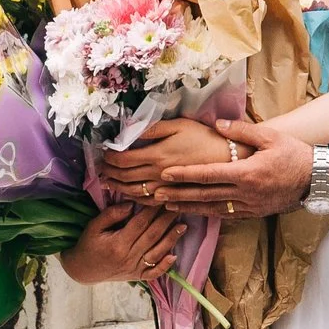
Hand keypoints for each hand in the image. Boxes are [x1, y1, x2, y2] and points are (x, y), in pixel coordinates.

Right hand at [60, 202, 187, 285]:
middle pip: (152, 236)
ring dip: (171, 239)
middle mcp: (128, 257)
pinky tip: (174, 256)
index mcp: (118, 244)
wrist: (82, 270)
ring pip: (157, 253)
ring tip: (183, 225)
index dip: (153, 210)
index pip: (140, 223)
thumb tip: (132, 204)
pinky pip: (153, 273)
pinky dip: (165, 266)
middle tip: (177, 206)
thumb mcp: (94, 226)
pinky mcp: (137, 277)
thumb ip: (112, 214)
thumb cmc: (88, 244)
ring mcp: (134, 269)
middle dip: (166, 220)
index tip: (162, 197)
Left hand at [102, 118, 230, 199]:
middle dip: (109, 172)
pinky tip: (130, 195)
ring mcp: (166, 188)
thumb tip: (129, 130)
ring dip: (118, 187)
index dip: (109, 157)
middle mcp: (158, 175)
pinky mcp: (175, 196)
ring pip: (134, 192)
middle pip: (125, 177)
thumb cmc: (204, 138)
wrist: (228, 159)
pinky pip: (149, 203)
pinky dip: (136, 200)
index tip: (102, 153)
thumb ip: (152, 129)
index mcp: (157, 155)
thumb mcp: (178, 125)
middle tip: (100, 168)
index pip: (123, 159)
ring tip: (108, 183)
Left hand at [143, 115, 314, 219]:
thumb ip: (242, 131)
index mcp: (246, 174)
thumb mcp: (270, 137)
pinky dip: (208, 213)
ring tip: (168, 206)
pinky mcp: (254, 214)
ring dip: (189, 207)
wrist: (318, 179)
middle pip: (204, 195)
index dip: (184, 175)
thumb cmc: (295, 155)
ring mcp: (249, 207)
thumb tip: (218, 124)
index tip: (165, 175)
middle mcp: (244, 194)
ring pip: (212, 209)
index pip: (208, 175)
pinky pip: (226, 215)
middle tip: (155, 194)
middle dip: (178, 195)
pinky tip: (196, 212)